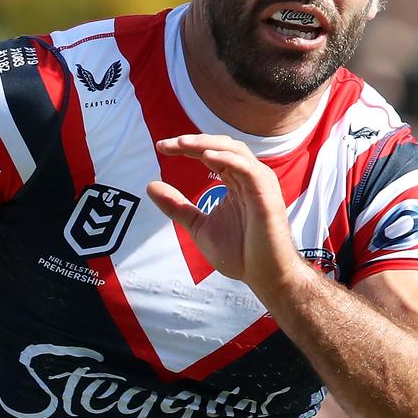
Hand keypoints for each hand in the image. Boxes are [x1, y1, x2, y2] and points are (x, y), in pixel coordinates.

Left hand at [147, 134, 305, 296]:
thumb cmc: (239, 253)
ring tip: (183, 144)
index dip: (186, 147)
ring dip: (208, 144)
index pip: (211, 152)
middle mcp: (248, 177)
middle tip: (168, 144)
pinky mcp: (266, 194)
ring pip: (235, 150)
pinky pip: (248, 168)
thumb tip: (150, 186)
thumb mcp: (198, 226)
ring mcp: (259, 183)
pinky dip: (228, 158)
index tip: (161, 148)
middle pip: (222, 145)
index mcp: (235, 181)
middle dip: (194, 141)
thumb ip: (177, 206)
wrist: (264, 276)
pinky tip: (207, 156)